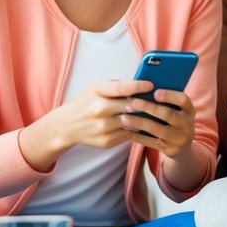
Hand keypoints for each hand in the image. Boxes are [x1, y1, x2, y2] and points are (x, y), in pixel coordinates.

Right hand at [41, 79, 158, 152]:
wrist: (65, 127)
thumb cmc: (85, 104)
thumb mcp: (95, 89)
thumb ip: (116, 87)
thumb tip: (141, 85)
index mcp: (97, 93)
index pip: (121, 88)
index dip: (138, 86)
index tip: (151, 85)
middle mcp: (99, 110)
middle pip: (132, 106)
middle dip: (147, 104)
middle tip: (161, 101)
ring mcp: (103, 127)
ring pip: (134, 122)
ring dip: (146, 118)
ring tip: (157, 114)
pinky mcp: (107, 141)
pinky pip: (130, 134)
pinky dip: (138, 130)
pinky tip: (144, 126)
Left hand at [121, 87, 196, 158]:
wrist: (183, 145)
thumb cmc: (174, 120)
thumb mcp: (177, 110)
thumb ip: (166, 101)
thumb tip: (142, 88)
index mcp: (189, 110)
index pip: (183, 100)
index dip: (170, 96)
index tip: (155, 92)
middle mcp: (187, 124)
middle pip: (167, 114)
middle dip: (147, 107)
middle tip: (129, 103)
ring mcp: (180, 138)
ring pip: (157, 130)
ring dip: (139, 122)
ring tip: (124, 117)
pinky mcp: (171, 150)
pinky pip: (152, 142)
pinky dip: (139, 136)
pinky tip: (128, 130)